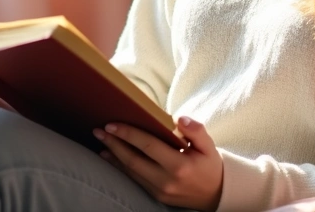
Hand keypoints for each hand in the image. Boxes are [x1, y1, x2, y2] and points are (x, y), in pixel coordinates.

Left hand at [93, 116, 223, 211]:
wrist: (216, 194)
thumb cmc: (209, 165)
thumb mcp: (209, 146)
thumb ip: (196, 130)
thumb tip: (179, 118)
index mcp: (180, 165)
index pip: (148, 146)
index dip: (128, 134)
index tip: (112, 124)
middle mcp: (167, 180)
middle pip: (133, 160)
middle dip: (113, 144)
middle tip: (98, 130)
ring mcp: (159, 191)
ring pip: (130, 171)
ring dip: (113, 156)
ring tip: (100, 142)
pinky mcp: (155, 196)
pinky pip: (134, 179)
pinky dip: (120, 167)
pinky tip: (110, 157)